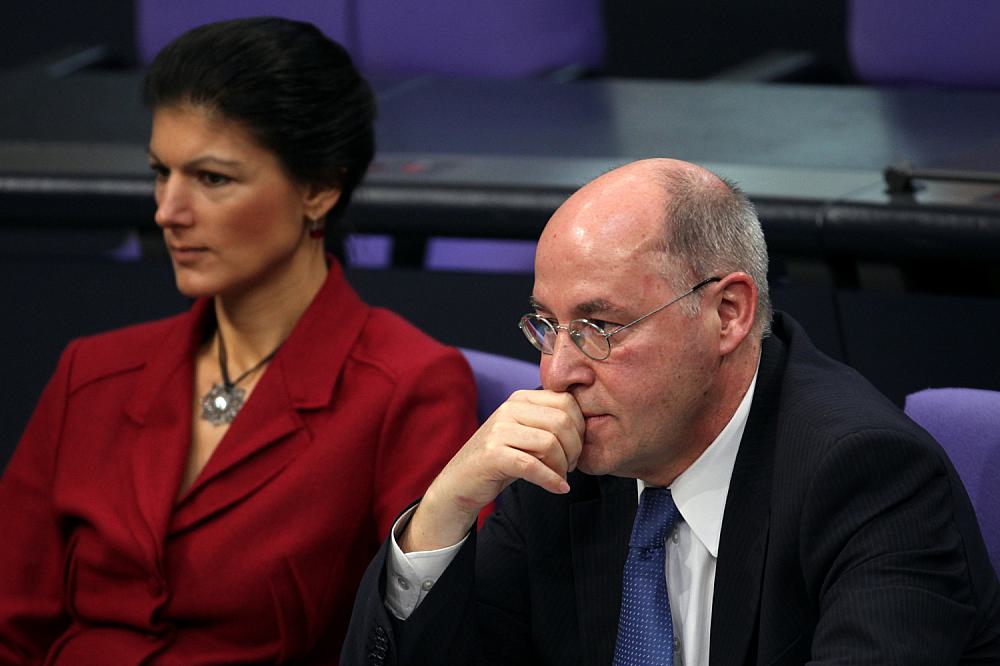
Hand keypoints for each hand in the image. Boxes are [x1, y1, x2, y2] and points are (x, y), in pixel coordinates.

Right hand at [399, 389, 583, 551]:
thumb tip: (587, 425)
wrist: (459, 483)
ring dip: (563, 466)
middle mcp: (508, 409)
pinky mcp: (493, 455)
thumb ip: (548, 423)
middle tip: (571, 466)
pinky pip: (533, 466)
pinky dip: (551, 480)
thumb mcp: (524, 433)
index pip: (566, 401)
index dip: (580, 428)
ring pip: (550, 443)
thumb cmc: (499, 460)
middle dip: (575, 448)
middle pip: (562, 422)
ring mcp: (499, 430)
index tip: (576, 449)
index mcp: (519, 399)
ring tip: (561, 477)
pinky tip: (559, 488)